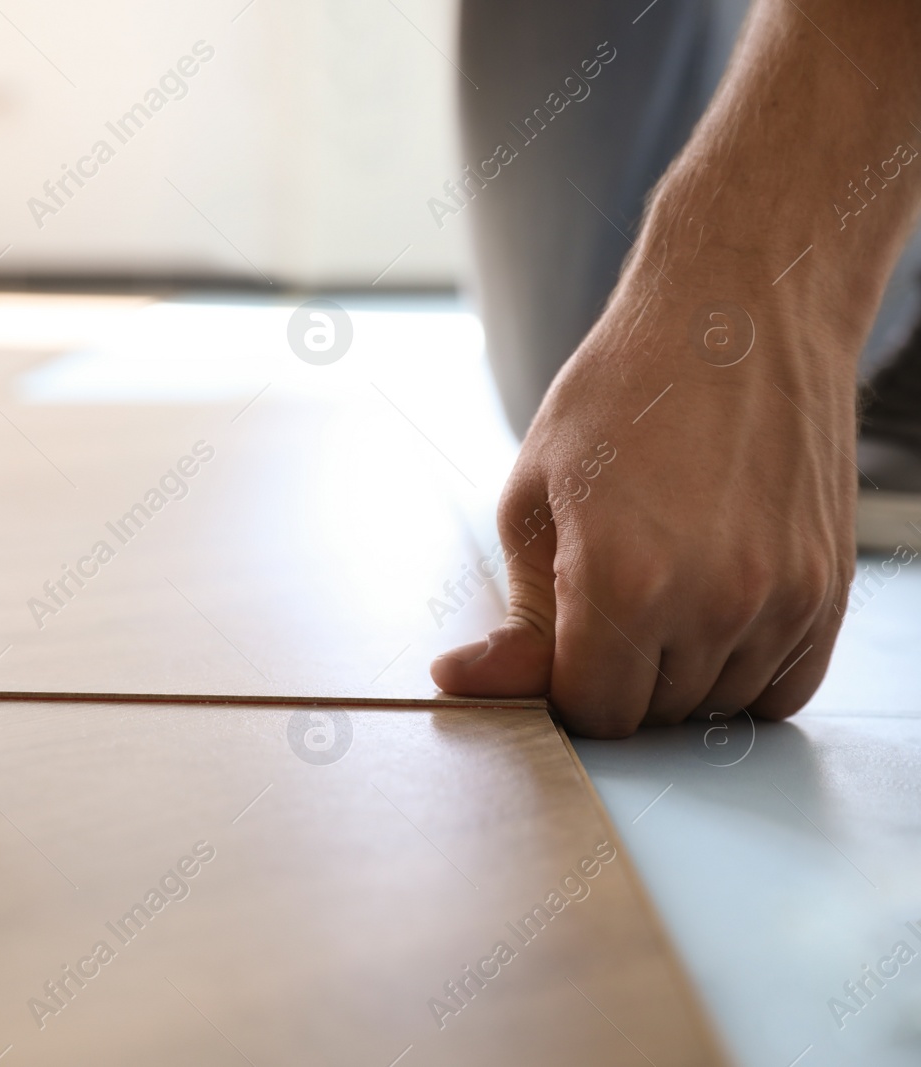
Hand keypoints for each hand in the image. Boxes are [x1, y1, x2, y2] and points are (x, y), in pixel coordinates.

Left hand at [432, 264, 855, 736]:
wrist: (738, 316)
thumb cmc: (622, 394)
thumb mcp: (533, 500)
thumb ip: (515, 616)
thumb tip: (462, 684)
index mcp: (623, 582)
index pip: (589, 712)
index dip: (563, 685)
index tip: (558, 643)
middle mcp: (714, 604)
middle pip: (651, 716)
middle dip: (616, 677)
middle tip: (606, 597)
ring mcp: (784, 601)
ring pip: (716, 708)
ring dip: (680, 675)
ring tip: (662, 586)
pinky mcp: (831, 591)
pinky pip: (781, 691)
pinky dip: (743, 672)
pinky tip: (711, 611)